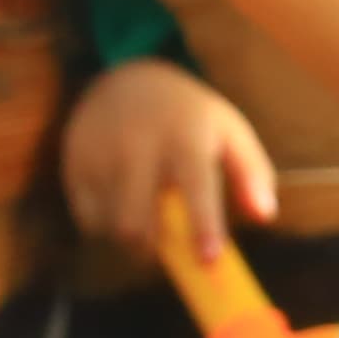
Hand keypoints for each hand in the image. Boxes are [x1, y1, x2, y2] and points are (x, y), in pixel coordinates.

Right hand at [62, 60, 276, 264]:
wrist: (125, 77)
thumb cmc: (188, 115)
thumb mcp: (229, 130)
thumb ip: (252, 172)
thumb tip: (265, 215)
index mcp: (185, 135)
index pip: (194, 185)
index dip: (202, 225)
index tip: (209, 260)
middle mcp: (137, 145)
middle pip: (135, 224)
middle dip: (152, 250)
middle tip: (167, 248)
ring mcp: (99, 155)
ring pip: (110, 227)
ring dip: (131, 239)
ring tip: (146, 214)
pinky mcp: (74, 165)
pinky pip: (88, 220)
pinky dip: (107, 225)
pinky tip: (122, 201)